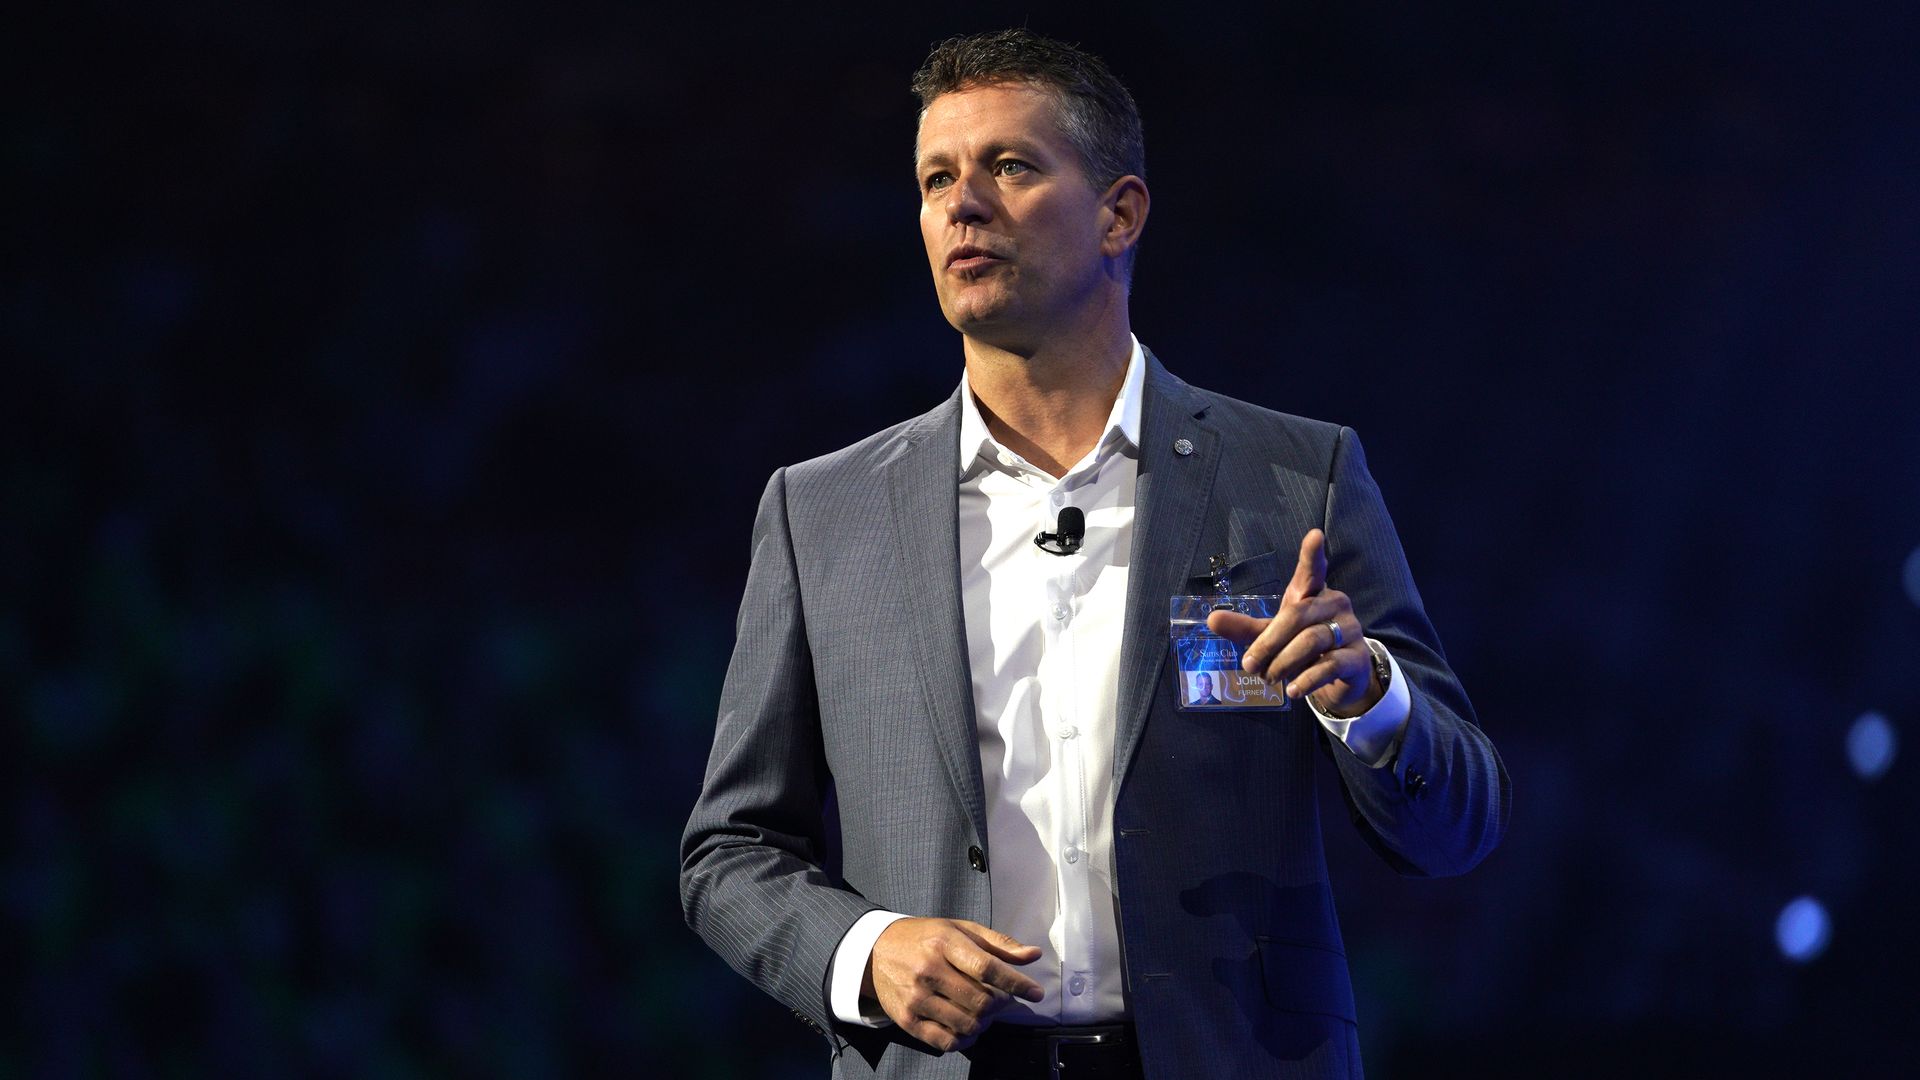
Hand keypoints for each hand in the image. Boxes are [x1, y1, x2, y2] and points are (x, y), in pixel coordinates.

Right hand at [864, 917, 1044, 1051]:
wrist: (875, 950)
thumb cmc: (925, 938)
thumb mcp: (960, 929)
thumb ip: (998, 944)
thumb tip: (1033, 954)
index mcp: (945, 942)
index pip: (987, 967)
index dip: (1016, 983)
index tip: (1035, 993)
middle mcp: (928, 970)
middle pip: (980, 1001)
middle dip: (1000, 1005)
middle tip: (1002, 1000)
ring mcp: (915, 997)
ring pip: (967, 1023)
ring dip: (985, 1023)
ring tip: (984, 1012)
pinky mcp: (906, 1019)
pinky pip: (945, 1041)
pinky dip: (965, 1040)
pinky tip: (969, 1029)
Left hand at [1206, 528, 1381, 716]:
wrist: (1340, 678)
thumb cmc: (1304, 647)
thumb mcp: (1272, 636)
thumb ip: (1245, 628)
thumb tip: (1211, 619)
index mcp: (1312, 593)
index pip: (1313, 570)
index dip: (1313, 554)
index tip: (1315, 535)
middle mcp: (1334, 605)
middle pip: (1298, 615)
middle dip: (1269, 641)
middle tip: (1249, 665)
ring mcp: (1349, 630)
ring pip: (1313, 641)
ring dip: (1284, 662)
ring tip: (1268, 679)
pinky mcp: (1357, 658)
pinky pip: (1331, 665)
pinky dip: (1307, 680)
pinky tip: (1293, 691)